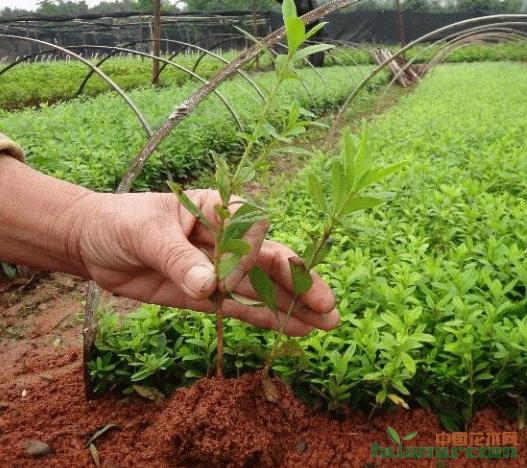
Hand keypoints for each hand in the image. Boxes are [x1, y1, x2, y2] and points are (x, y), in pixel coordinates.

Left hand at [73, 189, 339, 335]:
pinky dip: (265, 319)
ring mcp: (218, 269)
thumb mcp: (145, 233)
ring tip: (325, 323)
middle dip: (298, 282)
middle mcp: (225, 239)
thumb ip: (178, 258)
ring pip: (262, 288)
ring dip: (292, 306)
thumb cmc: (118, 222)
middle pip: (270, 260)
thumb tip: (209, 287)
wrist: (92, 244)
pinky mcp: (206, 296)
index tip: (225, 275)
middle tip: (328, 305)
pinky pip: (240, 308)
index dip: (250, 255)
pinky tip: (294, 329)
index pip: (251, 228)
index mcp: (217, 208)